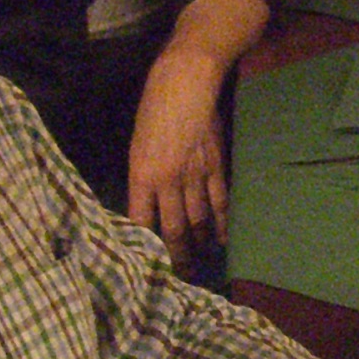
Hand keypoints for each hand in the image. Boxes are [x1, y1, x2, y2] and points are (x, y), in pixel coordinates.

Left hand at [127, 46, 231, 260]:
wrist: (186, 80)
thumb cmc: (153, 105)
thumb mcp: (137, 143)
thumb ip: (143, 175)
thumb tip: (148, 201)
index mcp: (142, 174)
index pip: (141, 221)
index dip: (143, 246)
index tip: (144, 266)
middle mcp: (168, 181)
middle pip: (172, 229)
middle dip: (175, 257)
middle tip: (177, 278)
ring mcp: (196, 175)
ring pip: (197, 220)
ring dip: (197, 245)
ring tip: (197, 265)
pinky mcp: (215, 166)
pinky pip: (220, 202)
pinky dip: (221, 223)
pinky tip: (221, 239)